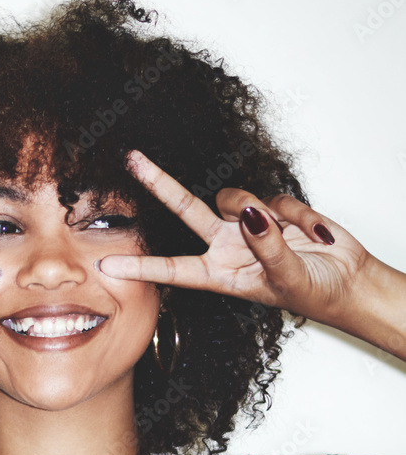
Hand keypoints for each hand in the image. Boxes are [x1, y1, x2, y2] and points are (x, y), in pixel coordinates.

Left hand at [99, 150, 373, 324]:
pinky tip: (315, 235)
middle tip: (133, 161)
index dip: (140, 266)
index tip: (106, 263)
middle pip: (186, 210)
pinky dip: (299, 216)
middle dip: (161, 184)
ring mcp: (248, 226)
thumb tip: (249, 214)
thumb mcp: (286, 278)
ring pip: (236, 198)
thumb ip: (267, 246)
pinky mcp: (273, 209)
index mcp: (220, 274)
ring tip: (296, 240)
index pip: (173, 269)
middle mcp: (226, 247)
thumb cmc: (313, 293)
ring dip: (266, 214)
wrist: (348, 281)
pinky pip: (277, 199)